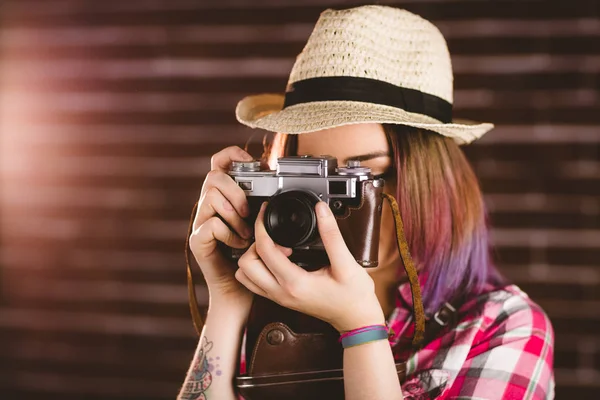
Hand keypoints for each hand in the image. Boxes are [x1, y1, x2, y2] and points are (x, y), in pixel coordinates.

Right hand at [188, 146, 254, 306]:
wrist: (239, 291)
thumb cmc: (253, 258)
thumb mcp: (263, 225)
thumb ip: (264, 205)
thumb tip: (279, 185)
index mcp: (225, 198)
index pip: (219, 163)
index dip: (232, 155)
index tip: (252, 163)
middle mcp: (209, 206)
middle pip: (213, 176)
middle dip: (236, 190)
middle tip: (248, 211)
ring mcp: (201, 222)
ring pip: (210, 196)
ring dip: (233, 213)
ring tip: (245, 232)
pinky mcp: (198, 240)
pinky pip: (211, 225)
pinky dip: (230, 233)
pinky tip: (239, 244)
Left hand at [235, 201, 384, 331]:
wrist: (356, 320)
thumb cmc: (354, 296)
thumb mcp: (347, 263)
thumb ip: (332, 235)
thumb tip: (322, 211)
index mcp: (295, 283)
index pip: (263, 250)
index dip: (261, 226)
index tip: (266, 213)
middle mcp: (281, 292)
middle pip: (245, 264)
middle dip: (254, 244)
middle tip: (274, 236)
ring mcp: (278, 297)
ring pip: (245, 276)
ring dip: (253, 257)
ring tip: (276, 248)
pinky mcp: (280, 298)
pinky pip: (254, 283)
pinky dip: (257, 268)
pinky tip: (276, 259)